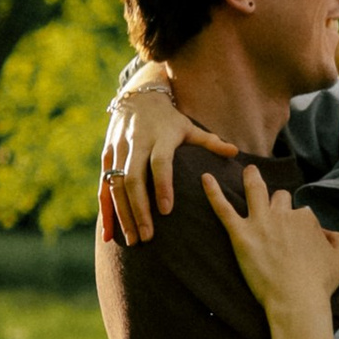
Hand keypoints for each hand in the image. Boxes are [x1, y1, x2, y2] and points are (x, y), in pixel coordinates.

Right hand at [101, 67, 237, 241]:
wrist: (137, 98)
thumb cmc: (169, 119)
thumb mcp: (189, 126)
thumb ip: (210, 141)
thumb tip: (235, 152)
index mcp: (159, 136)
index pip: (159, 162)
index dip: (162, 185)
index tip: (167, 211)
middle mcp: (135, 143)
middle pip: (133, 179)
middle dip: (139, 210)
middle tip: (147, 236)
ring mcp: (118, 150)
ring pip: (116, 186)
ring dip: (123, 215)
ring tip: (133, 240)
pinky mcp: (106, 157)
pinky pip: (103, 188)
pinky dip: (106, 211)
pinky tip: (108, 235)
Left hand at [206, 160, 338, 320]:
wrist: (296, 300)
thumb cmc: (320, 283)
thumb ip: (338, 239)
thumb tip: (327, 232)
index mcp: (306, 218)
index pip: (301, 212)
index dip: (299, 226)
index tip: (298, 241)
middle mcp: (283, 214)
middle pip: (280, 198)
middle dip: (279, 201)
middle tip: (276, 208)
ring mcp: (261, 223)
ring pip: (255, 191)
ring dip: (251, 178)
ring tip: (248, 172)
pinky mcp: (241, 235)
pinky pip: (224, 209)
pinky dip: (213, 192)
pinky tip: (205, 178)